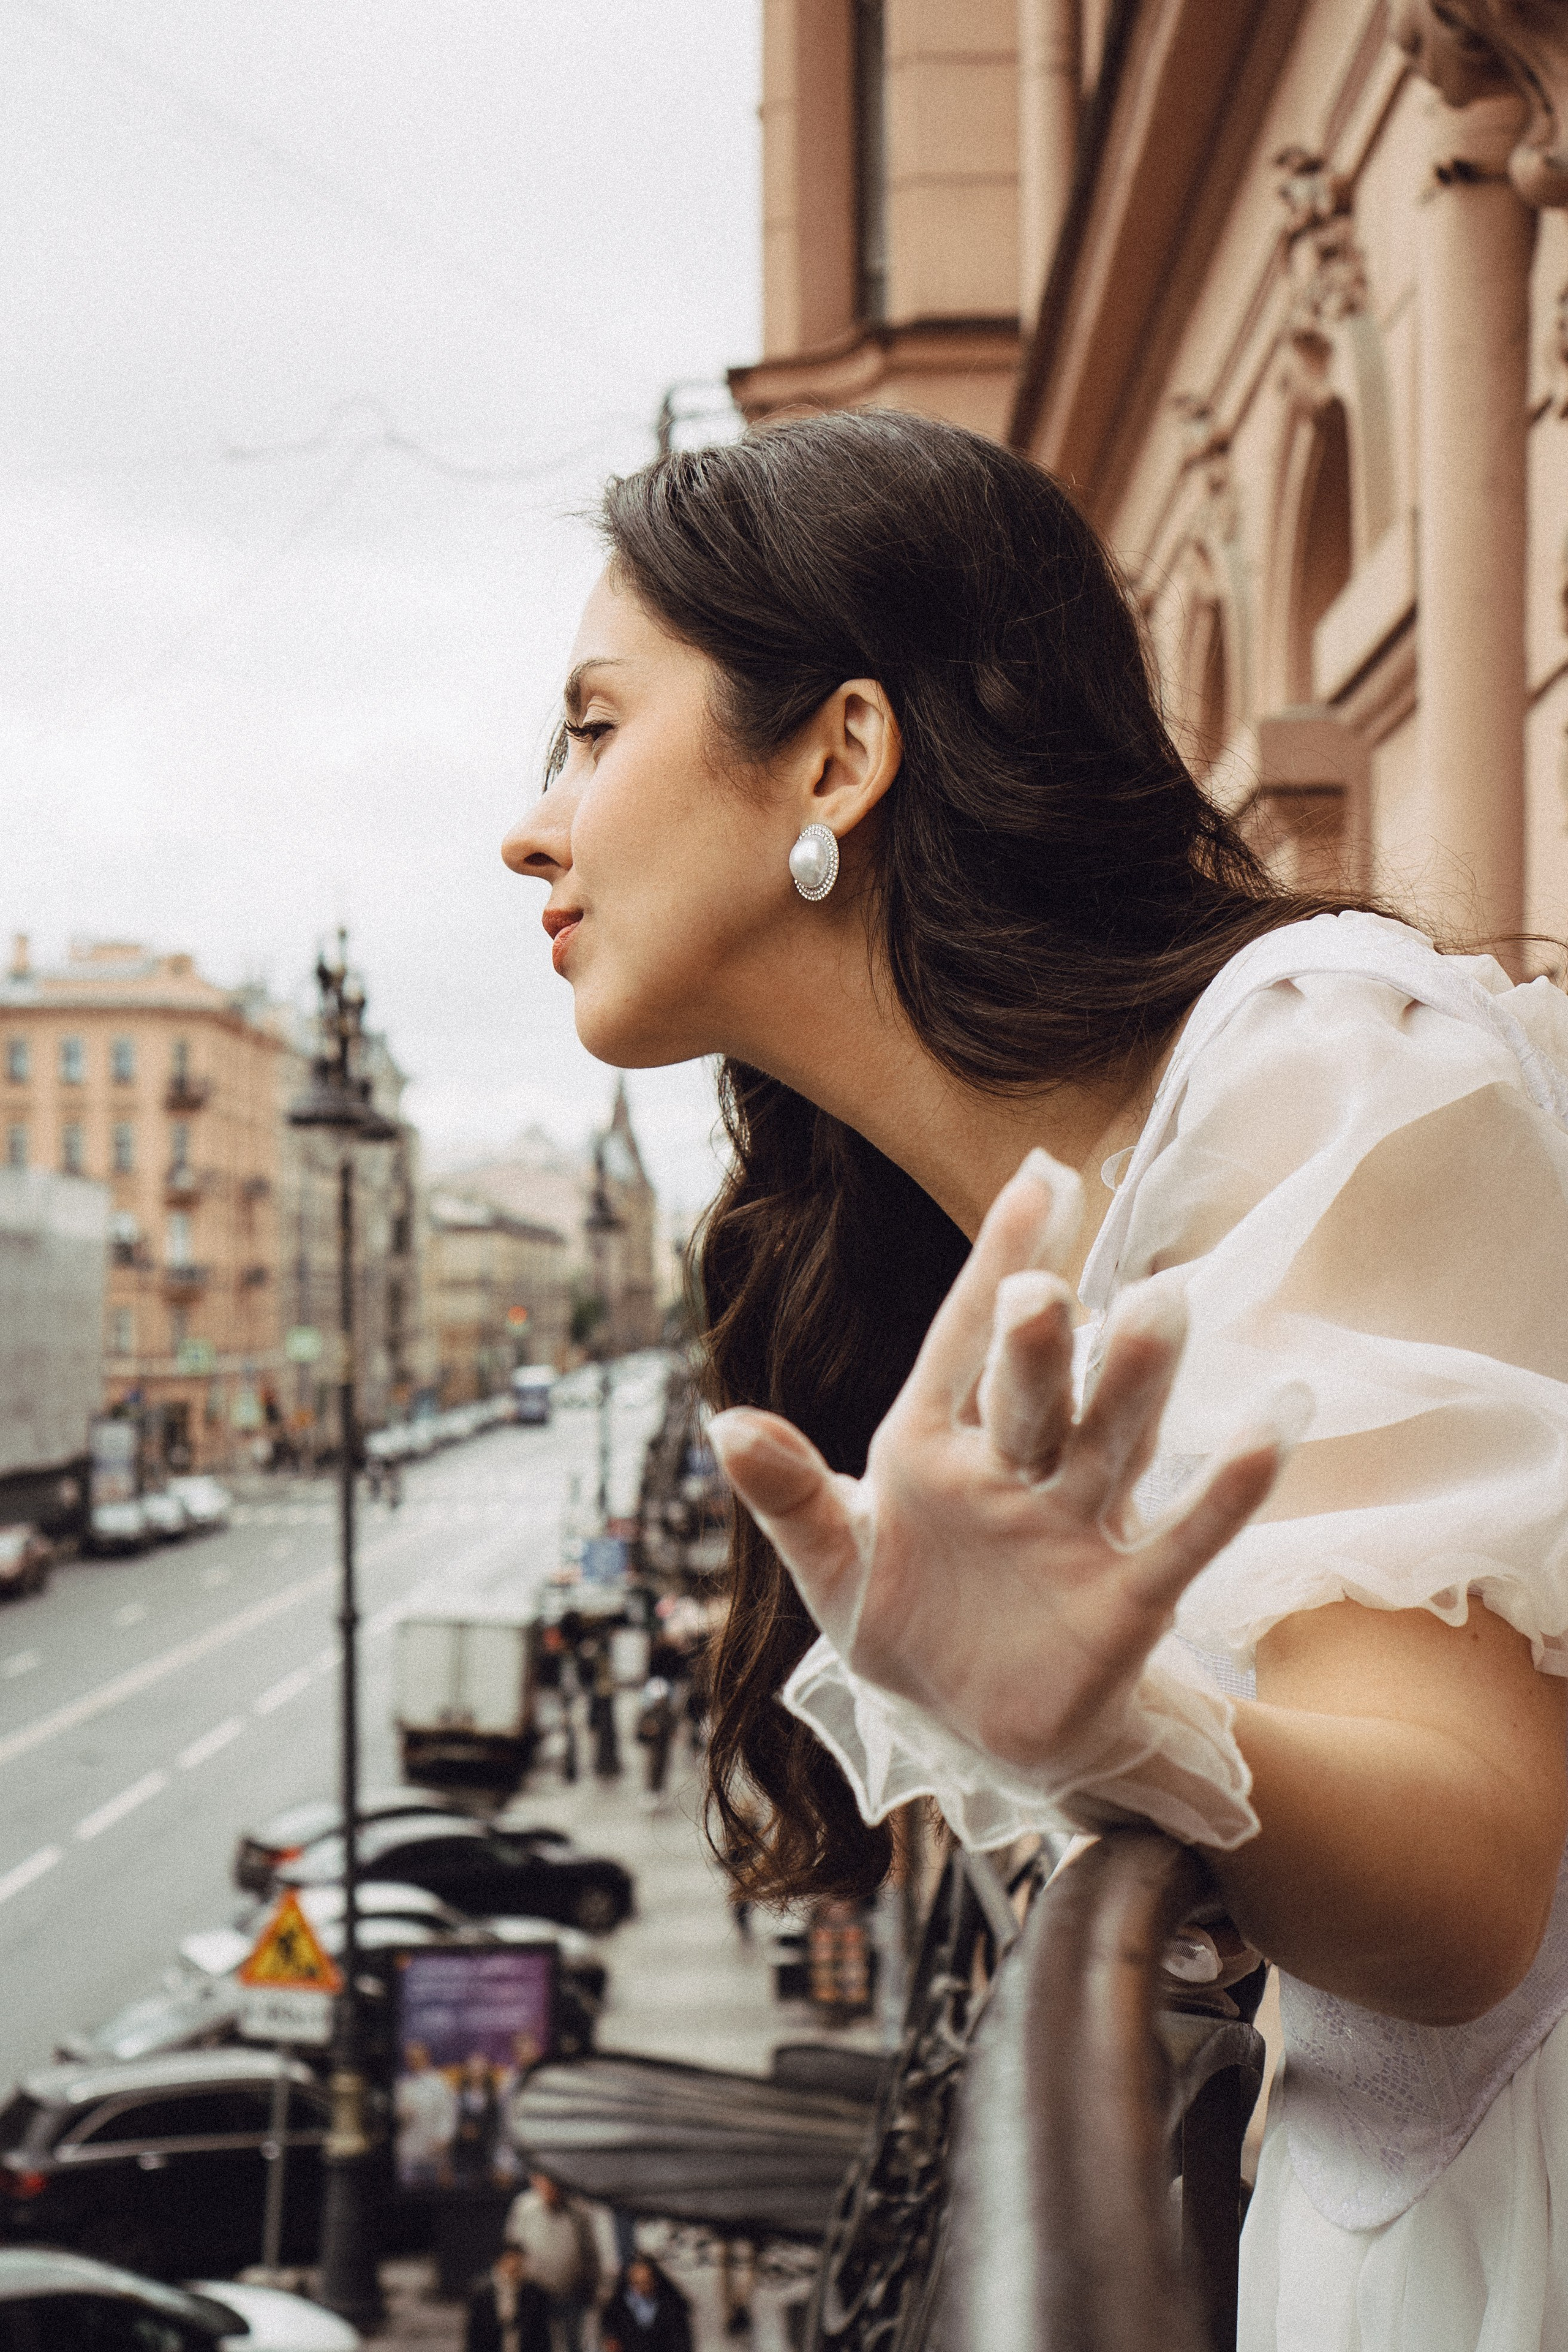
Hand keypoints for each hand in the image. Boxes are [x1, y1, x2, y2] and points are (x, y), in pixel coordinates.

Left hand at [709, 1148, 1297, 1775]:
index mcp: (932, 1446)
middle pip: (1031, 1392)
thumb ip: (788, 1496)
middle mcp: (1013, 1468)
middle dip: (1040, 1344)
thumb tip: (723, 1423)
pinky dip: (1225, 1489)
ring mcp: (1075, 1528)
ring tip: (1165, 1308)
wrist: (978, 1727)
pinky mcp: (1126, 1600)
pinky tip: (1273, 1422)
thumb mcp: (835, 1567)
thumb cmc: (908, 1625)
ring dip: (1135, 1384)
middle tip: (1051, 1286)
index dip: (998, 1261)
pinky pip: (1181, 1539)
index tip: (1041, 1179)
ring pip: (1110, 1442)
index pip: (962, 1340)